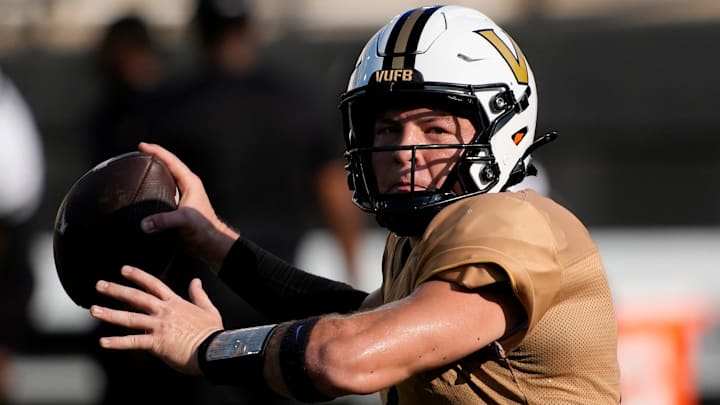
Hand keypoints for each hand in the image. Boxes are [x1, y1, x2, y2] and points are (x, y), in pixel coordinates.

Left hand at [90, 265, 222, 374]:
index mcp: (175, 303)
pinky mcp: (157, 343)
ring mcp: (159, 326)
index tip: (123, 269)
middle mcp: (164, 312)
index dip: (137, 276)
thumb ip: (199, 294)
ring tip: (94, 310)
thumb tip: (196, 281)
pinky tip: (103, 342)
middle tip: (99, 285)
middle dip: (116, 290)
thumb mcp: (208, 308)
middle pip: (137, 298)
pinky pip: (134, 342)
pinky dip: (118, 343)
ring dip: (110, 314)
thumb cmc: (211, 332)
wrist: (213, 349)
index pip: (154, 284)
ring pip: (130, 318)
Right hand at [138, 142, 237, 269]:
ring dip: (155, 173)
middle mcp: (187, 187)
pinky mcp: (180, 207)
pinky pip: (164, 192)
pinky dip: (154, 188)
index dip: (157, 151)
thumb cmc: (204, 229)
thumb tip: (145, 223)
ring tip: (140, 169)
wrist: (211, 243)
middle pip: (169, 166)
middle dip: (154, 158)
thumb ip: (165, 220)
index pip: (172, 161)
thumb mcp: (184, 221)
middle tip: (139, 153)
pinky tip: (145, 193)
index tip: (142, 146)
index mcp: (190, 183)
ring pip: (167, 179)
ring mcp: (184, 197)